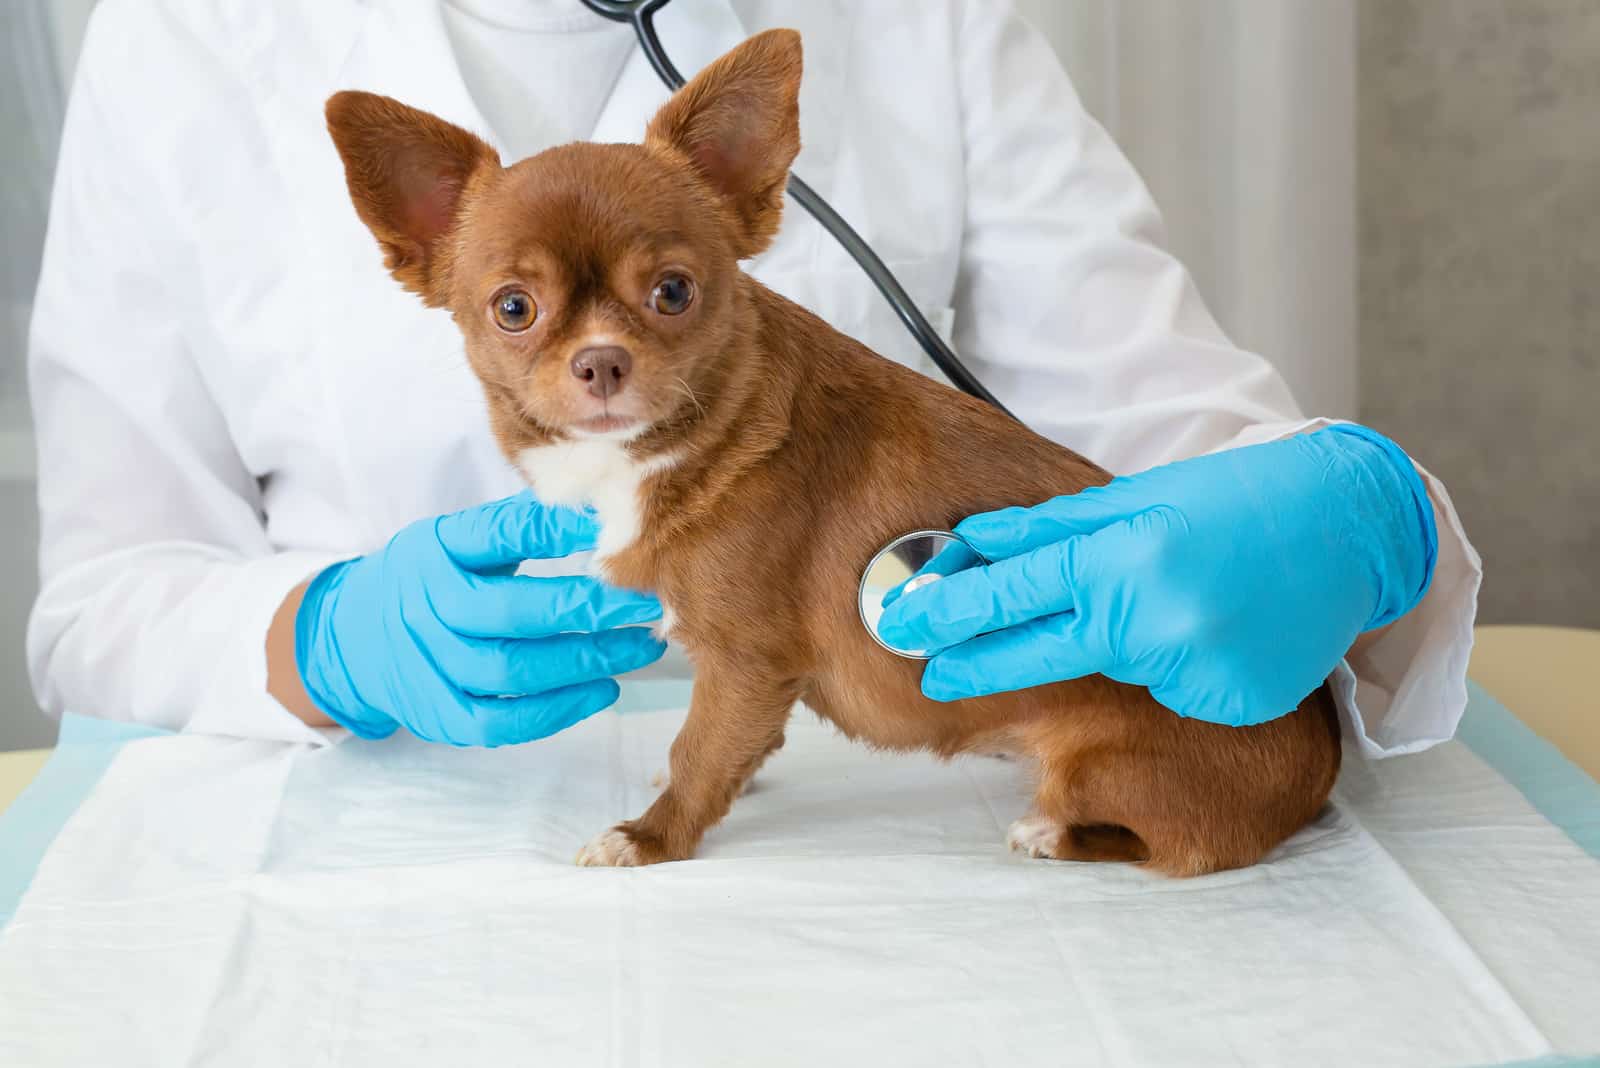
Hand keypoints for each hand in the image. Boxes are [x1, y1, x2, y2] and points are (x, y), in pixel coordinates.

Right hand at [295, 492, 665, 745]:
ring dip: (586, 661)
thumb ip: (517, 526)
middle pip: (513, 612)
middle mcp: (429, 607)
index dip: (554, 529)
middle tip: (646, 601)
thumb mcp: (456, 538)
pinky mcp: (439, 714)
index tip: (608, 525)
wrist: (350, 639)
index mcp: (438, 550)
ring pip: (514, 671)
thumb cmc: (428, 579)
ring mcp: (430, 666)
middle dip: (588, 607)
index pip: (498, 534)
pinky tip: (603, 690)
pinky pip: (503, 722)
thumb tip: (598, 504)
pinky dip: (558, 710)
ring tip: (639, 646)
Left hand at [877, 426, 1436, 725]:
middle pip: (1041, 655)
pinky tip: (1219, 625)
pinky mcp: (1229, 700)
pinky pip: (1176, 692)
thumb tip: (977, 543)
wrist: (1351, 524)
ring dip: (1128, 641)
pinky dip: (1180, 663)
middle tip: (935, 675)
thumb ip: (1055, 530)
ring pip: (1121, 672)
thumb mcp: (1140, 499)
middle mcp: (1154, 621)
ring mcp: (1194, 669)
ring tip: (1187, 595)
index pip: (1016, 594)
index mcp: (1126, 558)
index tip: (905, 625)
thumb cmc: (1239, 499)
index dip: (954, 613)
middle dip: (981, 664)